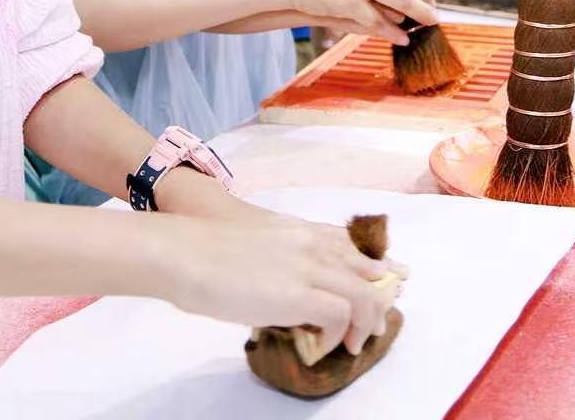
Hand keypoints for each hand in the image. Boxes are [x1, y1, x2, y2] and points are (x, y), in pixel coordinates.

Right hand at [159, 214, 402, 357]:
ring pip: (363, 294)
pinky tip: (325, 346)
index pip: (350, 243)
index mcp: (296, 229)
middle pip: (365, 270)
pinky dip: (339, 335)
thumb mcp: (251, 246)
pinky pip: (340, 316)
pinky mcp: (299, 294)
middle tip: (375, 326)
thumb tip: (282, 289)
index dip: (375, 264)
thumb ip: (276, 260)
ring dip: (364, 323)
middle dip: (379, 300)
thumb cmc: (200, 252)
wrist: (182, 253)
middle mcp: (309, 243)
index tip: (392, 278)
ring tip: (355, 344)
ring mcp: (307, 267)